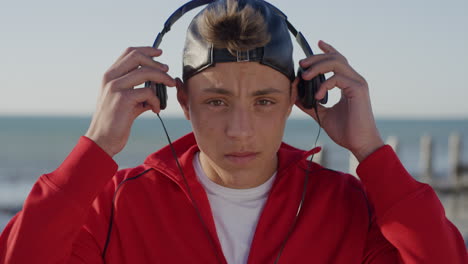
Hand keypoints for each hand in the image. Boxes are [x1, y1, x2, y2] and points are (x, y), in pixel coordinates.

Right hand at [85, 47, 175, 156]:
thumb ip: (137, 90)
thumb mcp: (125, 101)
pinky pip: (148, 92)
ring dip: (163, 78)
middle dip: (156, 62)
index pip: (129, 53)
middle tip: (167, 70)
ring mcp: (115, 87)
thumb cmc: (115, 122)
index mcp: (110, 76)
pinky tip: (155, 109)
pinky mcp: (123, 99)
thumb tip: (156, 86)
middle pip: (137, 57)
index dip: (146, 50)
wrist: (102, 140)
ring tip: (170, 86)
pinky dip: (156, 100)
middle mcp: (110, 78)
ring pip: (146, 72)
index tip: (159, 53)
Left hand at [294, 40, 383, 161]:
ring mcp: (358, 83)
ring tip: (305, 76)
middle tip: (301, 64)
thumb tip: (296, 95)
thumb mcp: (322, 114)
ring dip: (318, 67)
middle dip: (316, 58)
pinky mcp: (358, 89)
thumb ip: (310, 103)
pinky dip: (324, 84)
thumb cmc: (345, 131)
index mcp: (348, 83)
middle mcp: (354, 80)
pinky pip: (337, 78)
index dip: (328, 50)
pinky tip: (318, 96)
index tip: (318, 43)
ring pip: (337, 63)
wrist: (359, 143)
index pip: (339, 60)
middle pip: (335, 58)